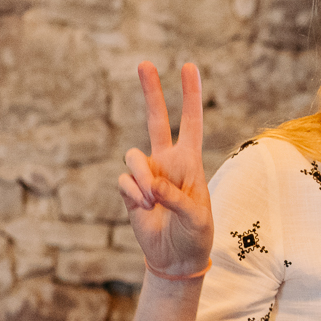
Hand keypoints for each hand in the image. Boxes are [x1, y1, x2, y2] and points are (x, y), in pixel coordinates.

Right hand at [117, 61, 213, 278]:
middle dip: (152, 92)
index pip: (191, 122)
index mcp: (190, 162)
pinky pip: (123, 180)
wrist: (175, 257)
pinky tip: (144, 207)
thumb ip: (177, 198)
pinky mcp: (130, 189)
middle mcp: (167, 162)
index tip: (189, 66)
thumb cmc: (195, 235)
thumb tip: (153, 184)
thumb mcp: (196, 218)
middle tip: (144, 63)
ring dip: (142, 177)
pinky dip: (133, 194)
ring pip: (132, 156)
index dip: (190, 95)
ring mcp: (146, 174)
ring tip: (154, 200)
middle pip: (156, 119)